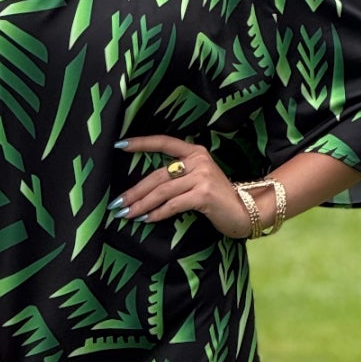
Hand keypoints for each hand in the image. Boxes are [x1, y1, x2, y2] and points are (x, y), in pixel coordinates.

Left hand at [111, 136, 251, 237]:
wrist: (244, 211)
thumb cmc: (216, 198)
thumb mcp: (198, 178)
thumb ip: (177, 175)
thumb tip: (143, 188)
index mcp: (195, 152)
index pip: (164, 142)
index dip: (141, 143)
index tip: (119, 145)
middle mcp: (198, 160)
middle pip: (158, 175)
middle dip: (135, 191)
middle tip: (117, 203)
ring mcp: (202, 177)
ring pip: (162, 191)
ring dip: (141, 204)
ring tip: (127, 213)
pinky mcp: (204, 195)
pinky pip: (173, 205)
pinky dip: (158, 213)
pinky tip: (147, 219)